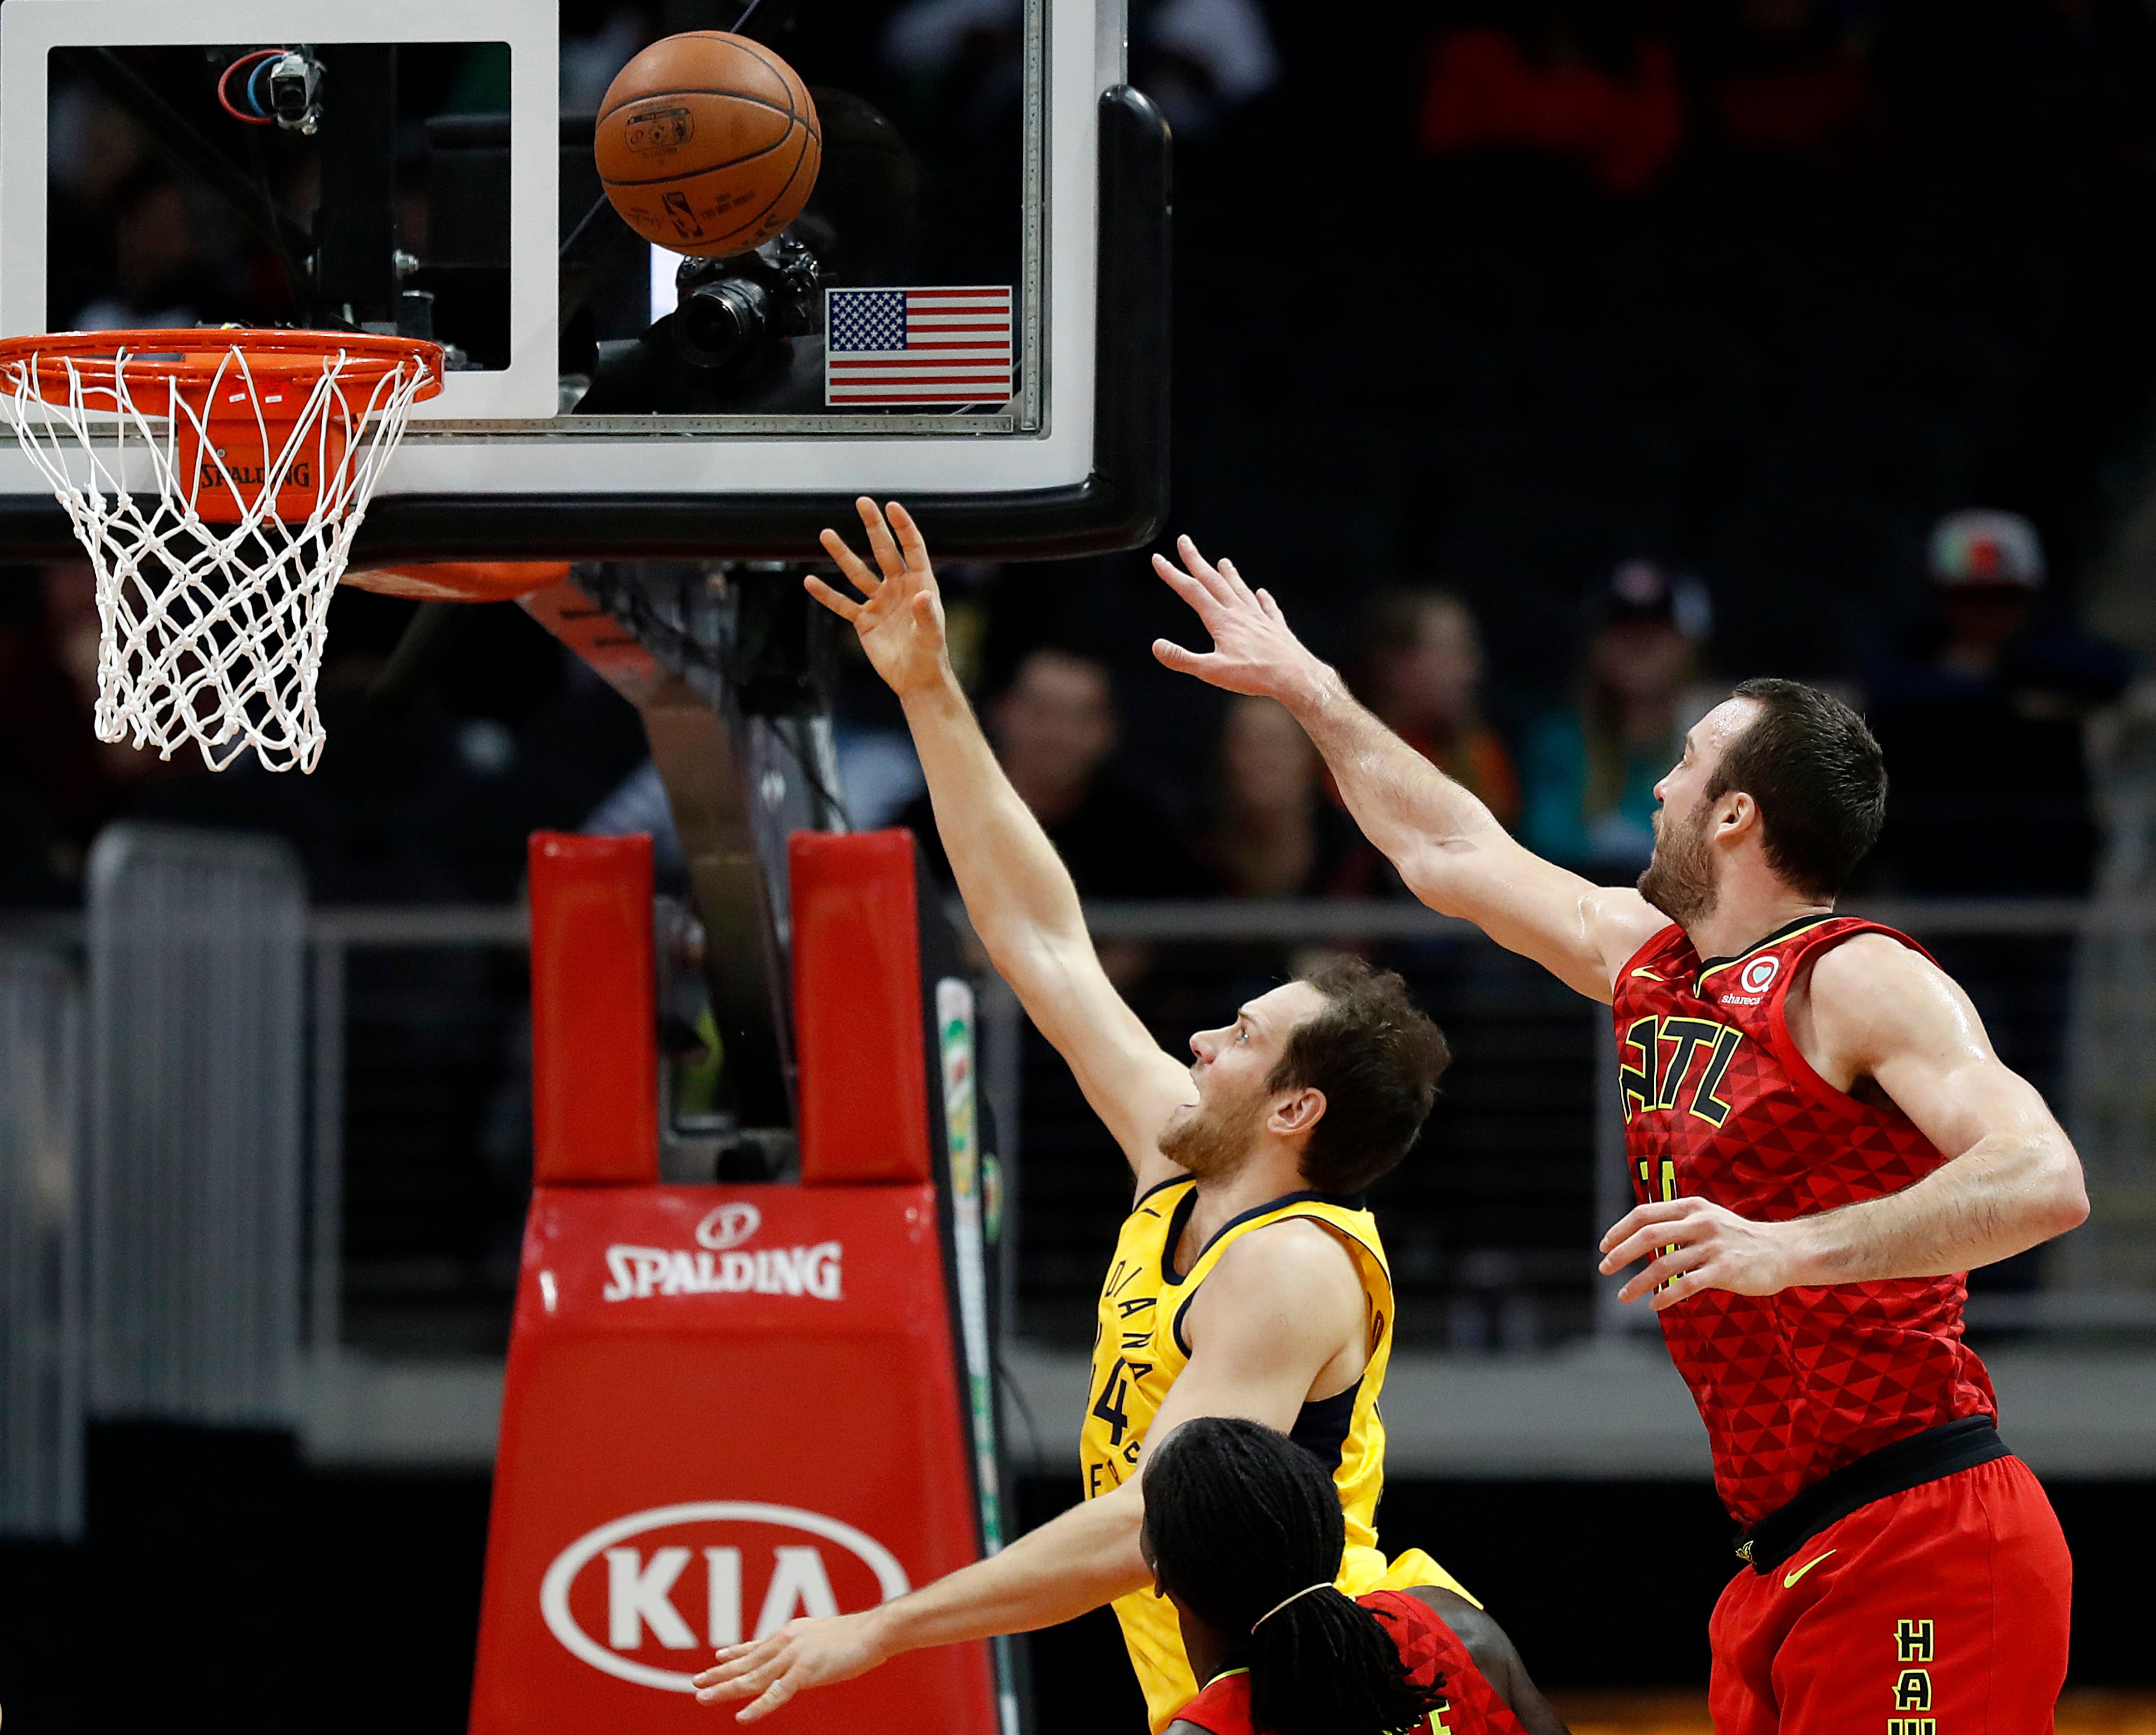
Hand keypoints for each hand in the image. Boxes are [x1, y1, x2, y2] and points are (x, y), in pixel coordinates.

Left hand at [692, 1610, 891, 1720]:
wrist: (876, 1630)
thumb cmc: (859, 1634)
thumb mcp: (824, 1636)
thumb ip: (807, 1646)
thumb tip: (802, 1656)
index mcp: (792, 1632)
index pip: (757, 1645)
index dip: (735, 1652)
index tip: (717, 1657)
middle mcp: (787, 1641)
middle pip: (747, 1662)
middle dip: (720, 1673)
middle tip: (696, 1682)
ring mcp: (794, 1657)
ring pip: (752, 1677)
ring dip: (725, 1688)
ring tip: (703, 1697)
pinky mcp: (805, 1672)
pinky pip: (776, 1694)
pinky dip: (757, 1706)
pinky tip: (742, 1716)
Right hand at [811, 498, 950, 698]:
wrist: (915, 679)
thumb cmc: (930, 654)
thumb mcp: (931, 634)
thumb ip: (926, 615)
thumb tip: (922, 595)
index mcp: (920, 583)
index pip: (912, 548)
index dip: (903, 527)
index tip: (891, 507)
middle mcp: (898, 587)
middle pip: (883, 551)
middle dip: (873, 526)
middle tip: (862, 502)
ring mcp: (879, 602)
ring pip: (857, 573)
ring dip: (842, 554)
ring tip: (826, 533)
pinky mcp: (864, 620)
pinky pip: (842, 604)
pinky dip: (826, 594)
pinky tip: (810, 581)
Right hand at [1149, 536, 1326, 704]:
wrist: (1296, 676)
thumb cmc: (1255, 675)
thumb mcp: (1211, 671)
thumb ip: (1182, 658)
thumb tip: (1157, 646)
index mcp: (1222, 621)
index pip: (1192, 592)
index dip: (1173, 574)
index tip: (1159, 559)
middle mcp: (1241, 613)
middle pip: (1214, 581)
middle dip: (1196, 561)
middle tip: (1185, 542)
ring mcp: (1260, 619)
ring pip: (1241, 590)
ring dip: (1230, 575)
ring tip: (1224, 561)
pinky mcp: (1277, 629)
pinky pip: (1268, 608)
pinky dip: (1263, 599)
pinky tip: (1262, 593)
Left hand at [1597, 1197, 1805, 1308]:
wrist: (1784, 1251)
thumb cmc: (1738, 1238)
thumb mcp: (1707, 1218)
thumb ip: (1677, 1222)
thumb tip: (1639, 1235)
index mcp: (1692, 1207)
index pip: (1644, 1214)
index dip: (1620, 1230)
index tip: (1605, 1246)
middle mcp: (1700, 1222)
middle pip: (1648, 1236)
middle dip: (1620, 1254)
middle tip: (1604, 1269)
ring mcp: (1713, 1246)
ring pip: (1663, 1264)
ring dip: (1638, 1282)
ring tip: (1623, 1296)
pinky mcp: (1725, 1270)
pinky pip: (1686, 1285)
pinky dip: (1665, 1296)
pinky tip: (1654, 1305)